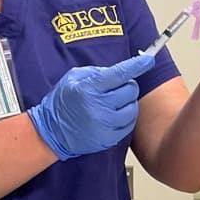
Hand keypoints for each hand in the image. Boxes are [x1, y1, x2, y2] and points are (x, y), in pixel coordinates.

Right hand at [29, 47, 158, 160]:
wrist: (52, 132)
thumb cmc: (61, 103)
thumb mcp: (72, 79)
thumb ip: (96, 72)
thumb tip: (119, 71)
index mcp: (90, 88)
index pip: (120, 74)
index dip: (137, 66)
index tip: (148, 61)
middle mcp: (99, 106)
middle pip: (131, 90)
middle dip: (127, 86)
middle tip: (116, 89)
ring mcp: (105, 124)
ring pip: (133, 109)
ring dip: (127, 103)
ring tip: (113, 103)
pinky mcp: (109, 138)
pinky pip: (129, 125)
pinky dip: (124, 119)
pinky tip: (112, 116)